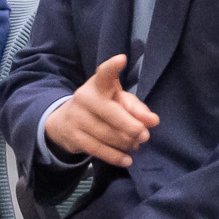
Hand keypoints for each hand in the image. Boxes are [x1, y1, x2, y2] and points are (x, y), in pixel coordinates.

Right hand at [44, 55, 160, 168]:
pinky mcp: (74, 136)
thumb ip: (136, 108)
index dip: (112, 67)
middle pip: (111, 112)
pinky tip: (127, 159)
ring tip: (136, 145)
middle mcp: (85, 97)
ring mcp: (77, 117)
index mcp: (99, 83)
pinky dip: (114, 156)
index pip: (105, 73)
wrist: (66, 122)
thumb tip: (153, 121)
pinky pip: (97, 149)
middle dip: (130, 126)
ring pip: (106, 133)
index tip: (121, 59)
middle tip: (145, 135)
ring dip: (125, 142)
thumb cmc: (102, 106)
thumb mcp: (118, 100)